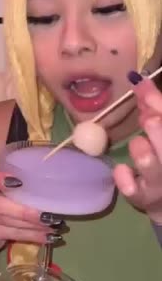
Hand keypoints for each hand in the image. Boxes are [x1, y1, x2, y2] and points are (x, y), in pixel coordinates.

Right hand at [0, 168, 60, 255]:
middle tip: (46, 215)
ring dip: (32, 225)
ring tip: (53, 225)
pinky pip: (12, 234)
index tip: (19, 182)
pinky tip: (48, 236)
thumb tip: (42, 175)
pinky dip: (32, 236)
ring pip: (7, 222)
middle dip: (22, 212)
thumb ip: (9, 179)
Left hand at [114, 77, 161, 222]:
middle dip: (158, 130)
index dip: (159, 105)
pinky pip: (131, 188)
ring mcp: (161, 184)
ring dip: (142, 149)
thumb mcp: (160, 126)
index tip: (144, 88)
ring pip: (150, 164)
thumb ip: (155, 106)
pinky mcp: (144, 199)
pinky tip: (123, 169)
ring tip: (139, 144)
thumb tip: (139, 81)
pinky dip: (124, 176)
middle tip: (149, 119)